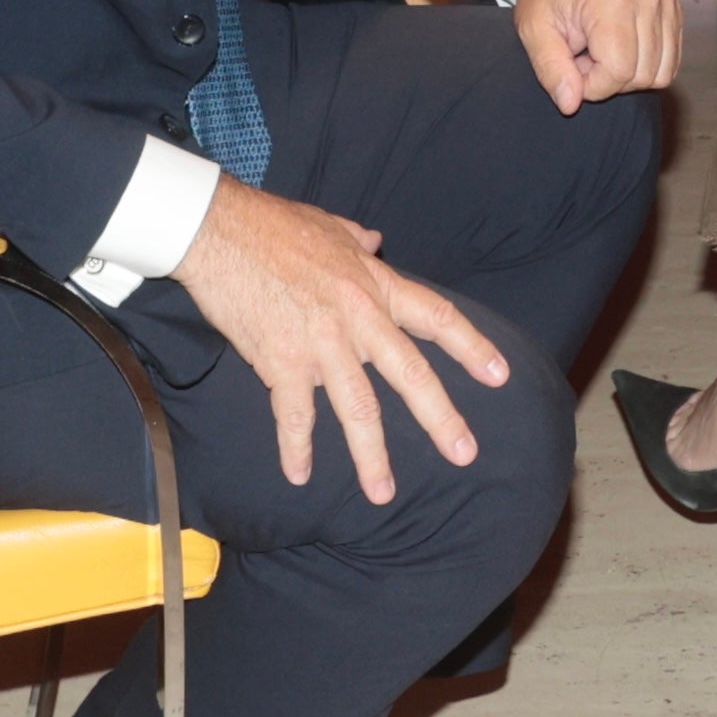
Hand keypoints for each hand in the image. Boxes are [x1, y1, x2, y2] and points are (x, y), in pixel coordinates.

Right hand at [169, 182, 509, 502]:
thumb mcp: (328, 223)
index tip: (499, 376)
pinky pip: (294, 415)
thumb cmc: (272, 223)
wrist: (217, 229)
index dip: (471, 346)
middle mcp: (357, 317)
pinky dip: (297, 448)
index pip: (436, 317)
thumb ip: (358, 239)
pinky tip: (300, 475)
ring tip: (383, 493)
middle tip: (464, 453)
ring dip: (371, 454)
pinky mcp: (281, 360)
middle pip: (409, 374)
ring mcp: (321, 343)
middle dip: (439, 417)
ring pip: (358, 407)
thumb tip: (377, 240)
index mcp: (374, 284)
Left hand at [505, 0, 679, 112]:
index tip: (572, 69)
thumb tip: (571, 104)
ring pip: (660, 74)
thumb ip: (551, 69)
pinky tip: (619, 49)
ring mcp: (665, 1)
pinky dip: (644, 67)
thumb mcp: (534, 30)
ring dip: (627, 76)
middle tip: (583, 58)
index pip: (618, 70)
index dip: (592, 85)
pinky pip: (670, 63)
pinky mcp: (673, 10)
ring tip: (600, 53)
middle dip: (608, 80)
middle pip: (642, 75)